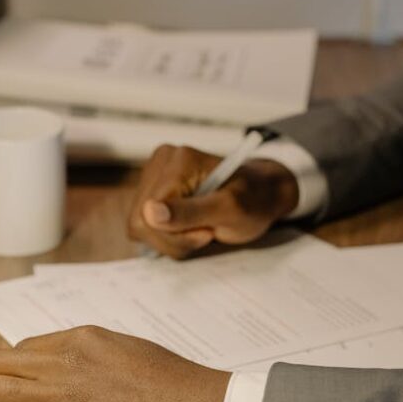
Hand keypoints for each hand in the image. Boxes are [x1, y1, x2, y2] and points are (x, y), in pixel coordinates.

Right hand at [127, 144, 298, 258]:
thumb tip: (150, 213)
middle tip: (206, 233)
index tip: (207, 233)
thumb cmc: (254, 200)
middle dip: (172, 239)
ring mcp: (155, 176)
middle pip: (139, 221)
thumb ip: (189, 212)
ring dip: (171, 240)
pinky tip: (190, 229)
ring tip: (201, 230)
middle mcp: (161, 163)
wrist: (263, 195)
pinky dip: (168, 237)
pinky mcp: (153, 191)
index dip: (174, 234)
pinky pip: (145, 226)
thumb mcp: (229, 211)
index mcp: (178, 161)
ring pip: (140, 227)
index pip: (148, 213)